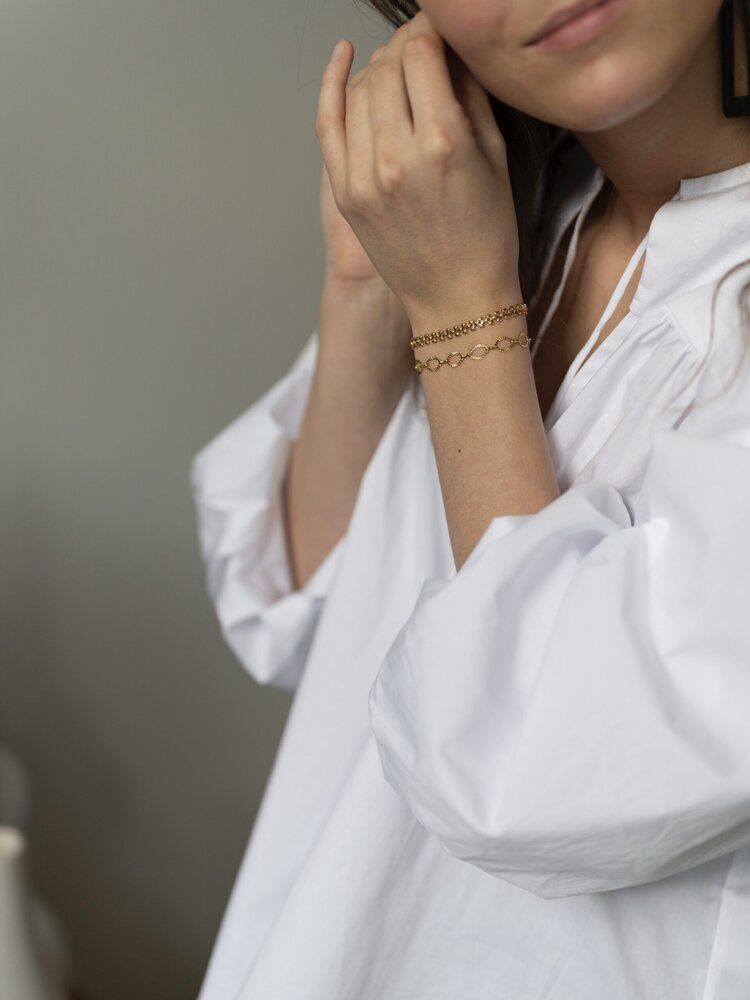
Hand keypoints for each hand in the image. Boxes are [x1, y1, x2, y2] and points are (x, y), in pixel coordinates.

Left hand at [315, 13, 521, 331]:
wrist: (456, 300)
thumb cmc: (487, 236)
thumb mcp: (494, 157)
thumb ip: (468, 94)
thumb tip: (450, 50)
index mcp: (443, 143)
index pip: (422, 53)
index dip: (431, 30)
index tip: (439, 28)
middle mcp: (397, 156)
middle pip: (387, 66)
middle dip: (406, 46)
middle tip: (423, 47)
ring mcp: (364, 176)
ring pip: (359, 89)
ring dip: (379, 67)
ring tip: (400, 70)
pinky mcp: (345, 193)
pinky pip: (328, 123)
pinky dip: (332, 85)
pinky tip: (342, 59)